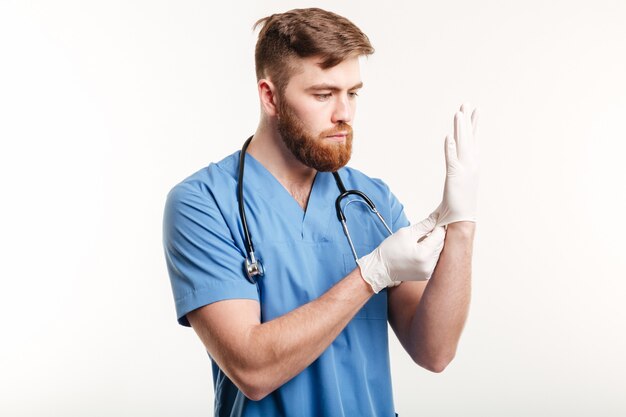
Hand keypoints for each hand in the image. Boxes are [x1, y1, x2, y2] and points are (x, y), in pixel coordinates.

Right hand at [357, 213, 445, 292]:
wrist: (381, 268)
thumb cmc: (390, 251)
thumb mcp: (406, 233)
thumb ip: (424, 225)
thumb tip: (437, 217)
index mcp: (424, 253)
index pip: (440, 235)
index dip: (438, 225)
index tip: (436, 219)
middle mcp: (429, 264)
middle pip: (441, 243)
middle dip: (435, 234)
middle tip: (425, 229)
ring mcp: (429, 271)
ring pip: (438, 251)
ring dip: (432, 244)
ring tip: (419, 242)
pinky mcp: (427, 274)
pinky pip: (434, 259)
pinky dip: (429, 253)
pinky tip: (418, 251)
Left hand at [435, 103, 478, 225]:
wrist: (461, 218)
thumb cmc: (458, 204)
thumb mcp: (459, 183)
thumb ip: (457, 171)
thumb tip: (453, 170)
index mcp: (472, 164)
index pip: (473, 140)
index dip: (473, 125)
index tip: (474, 111)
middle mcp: (471, 163)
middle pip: (468, 137)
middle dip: (466, 120)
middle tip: (465, 103)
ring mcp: (464, 169)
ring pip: (462, 144)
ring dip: (460, 128)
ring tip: (458, 113)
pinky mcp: (455, 175)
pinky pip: (452, 158)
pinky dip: (450, 147)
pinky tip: (449, 136)